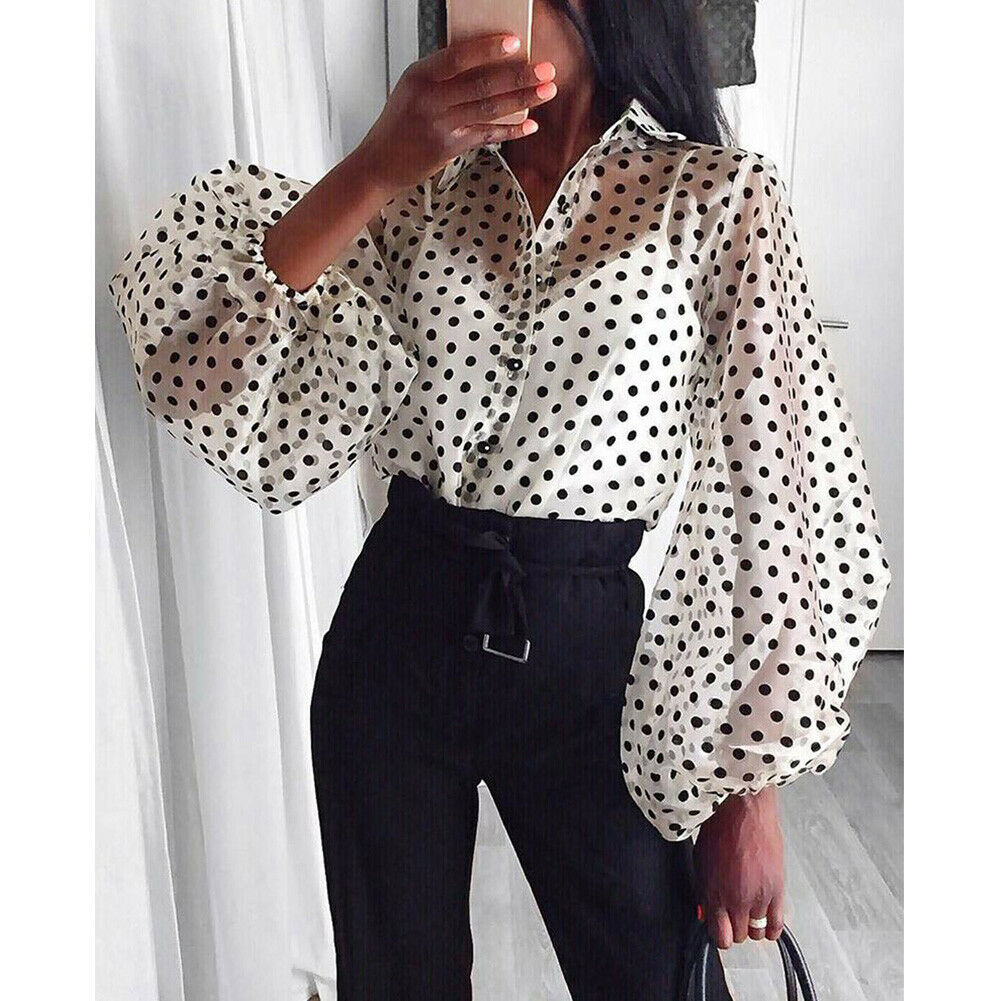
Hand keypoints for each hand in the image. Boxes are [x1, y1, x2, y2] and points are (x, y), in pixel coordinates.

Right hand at [356, 32, 557, 195]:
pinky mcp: (449, 148)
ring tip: (547, 91)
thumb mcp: (413, 88)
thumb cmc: (400, 122)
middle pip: (482, 84)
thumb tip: (489, 60)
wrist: (380, 162)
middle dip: (519, 76)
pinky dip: (510, 130)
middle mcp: (430, 100)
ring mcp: (441, 125)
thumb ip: (444, 75)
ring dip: (522, 100)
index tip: (516, 42)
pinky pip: (486, 135)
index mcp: (420, 76)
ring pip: (489, 109)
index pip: (458, 56)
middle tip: (546, 70)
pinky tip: (530, 124)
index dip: (489, 49)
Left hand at [693, 787, 784, 947]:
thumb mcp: (700, 861)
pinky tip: (767, 920)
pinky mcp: (778, 889)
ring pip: (758, 931)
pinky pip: (777, 923)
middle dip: (734, 928)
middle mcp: (737, 900)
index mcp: (715, 893)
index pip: (719, 937)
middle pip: (739, 937)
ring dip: (752, 924)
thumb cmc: (720, 827)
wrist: (744, 809)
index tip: (718, 925)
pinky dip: (772, 927)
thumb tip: (705, 913)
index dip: (719, 933)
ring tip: (748, 910)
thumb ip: (704, 891)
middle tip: (732, 913)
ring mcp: (759, 896)